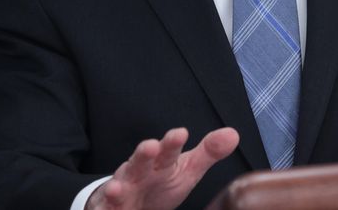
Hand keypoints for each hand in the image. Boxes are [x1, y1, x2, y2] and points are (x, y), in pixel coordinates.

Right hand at [85, 127, 238, 209]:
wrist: (131, 201)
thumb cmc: (160, 182)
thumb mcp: (186, 169)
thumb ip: (208, 153)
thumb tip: (232, 134)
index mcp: (160, 163)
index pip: (167, 151)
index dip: (172, 143)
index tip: (180, 134)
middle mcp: (139, 172)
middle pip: (140, 162)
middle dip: (143, 155)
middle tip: (149, 146)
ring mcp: (123, 189)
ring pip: (118, 186)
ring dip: (117, 187)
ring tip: (116, 188)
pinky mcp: (110, 207)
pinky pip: (105, 208)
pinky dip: (105, 208)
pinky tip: (107, 208)